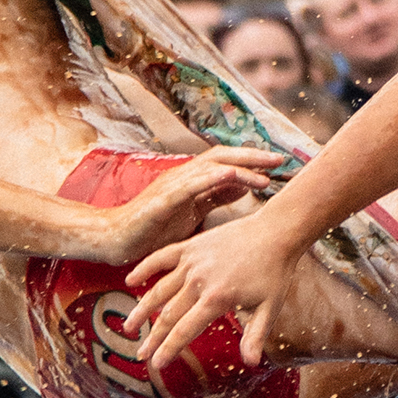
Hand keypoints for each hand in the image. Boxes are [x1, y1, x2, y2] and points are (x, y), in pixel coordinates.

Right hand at [93, 148, 287, 270]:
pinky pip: (190, 184)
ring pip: (212, 168)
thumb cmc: (153, 230)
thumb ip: (216, 198)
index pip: (228, 164)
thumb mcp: (192, 213)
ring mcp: (173, 186)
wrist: (117, 239)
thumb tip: (245, 186)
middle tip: (281, 160)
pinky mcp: (162, 200)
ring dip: (241, 168)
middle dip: (253, 158)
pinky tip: (232, 175)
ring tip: (265, 172)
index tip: (280, 166)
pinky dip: (212, 177)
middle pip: (224, 158)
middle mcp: (185, 177)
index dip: (253, 163)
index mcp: (193, 181)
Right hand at [125, 203, 305, 374]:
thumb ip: (255, 336)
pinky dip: (145, 269)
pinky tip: (130, 281)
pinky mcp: (190, 246)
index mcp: (217, 299)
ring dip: (142, 310)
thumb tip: (251, 364)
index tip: (156, 364)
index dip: (169, 349)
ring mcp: (192, 262)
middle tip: (140, 355)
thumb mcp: (269, 308)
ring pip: (159, 290)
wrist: (274, 232)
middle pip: (168, 314)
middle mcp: (199, 281)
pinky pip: (161, 258)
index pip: (185, 330)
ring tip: (129, 328)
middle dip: (153, 338)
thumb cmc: (274, 273)